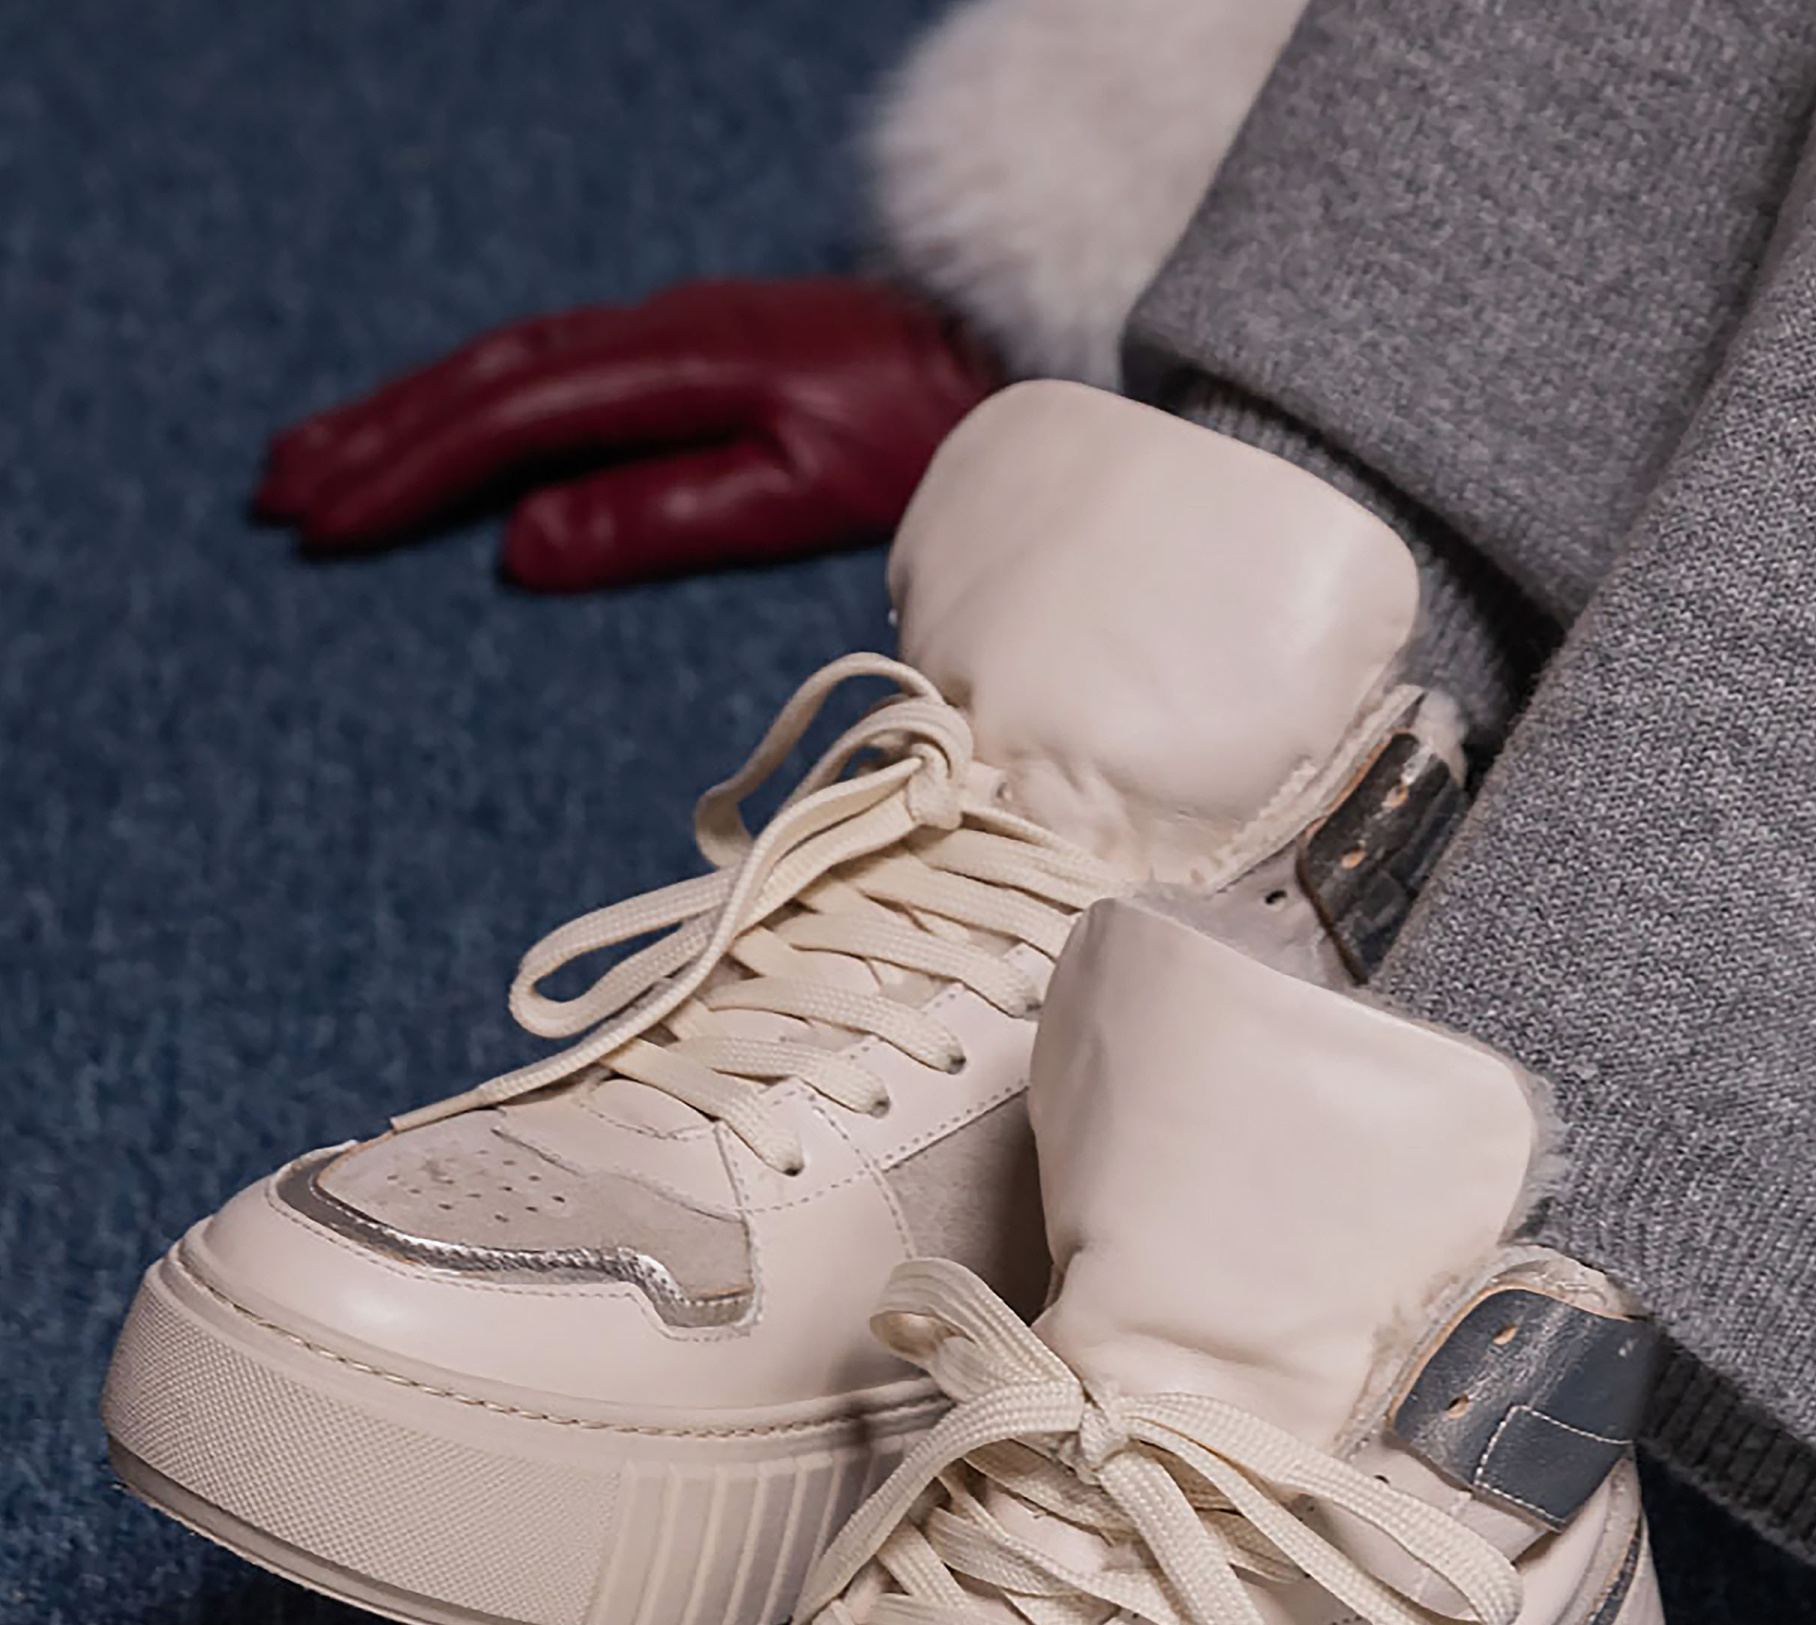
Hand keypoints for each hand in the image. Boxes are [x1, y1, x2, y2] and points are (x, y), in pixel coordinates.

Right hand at [253, 276, 1000, 589]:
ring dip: (401, 416)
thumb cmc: (910, 436)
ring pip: (498, 368)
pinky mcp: (678, 349)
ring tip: (315, 466)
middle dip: (371, 440)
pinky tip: (432, 433)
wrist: (988, 350)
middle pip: (475, 382)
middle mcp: (648, 334)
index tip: (326, 524)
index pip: (503, 421)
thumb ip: (660, 515)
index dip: (405, 472)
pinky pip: (541, 370)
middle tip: (277, 498)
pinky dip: (466, 402)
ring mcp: (660, 334)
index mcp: (669, 367)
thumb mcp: (798, 492)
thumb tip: (520, 550)